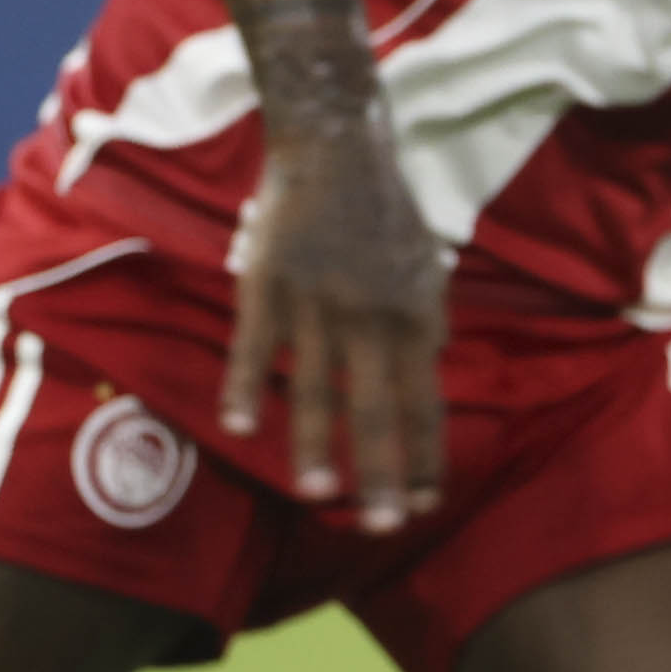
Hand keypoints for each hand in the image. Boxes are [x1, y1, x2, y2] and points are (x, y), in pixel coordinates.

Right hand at [220, 125, 446, 530]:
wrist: (336, 144)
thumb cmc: (384, 212)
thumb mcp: (425, 268)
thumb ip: (423, 327)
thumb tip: (425, 382)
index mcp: (416, 316)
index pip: (426, 404)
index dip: (426, 457)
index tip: (427, 504)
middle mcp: (371, 316)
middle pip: (378, 410)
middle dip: (383, 475)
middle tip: (383, 527)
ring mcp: (317, 302)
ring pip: (318, 388)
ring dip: (317, 448)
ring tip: (318, 496)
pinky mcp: (268, 284)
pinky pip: (256, 346)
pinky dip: (248, 388)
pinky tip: (243, 428)